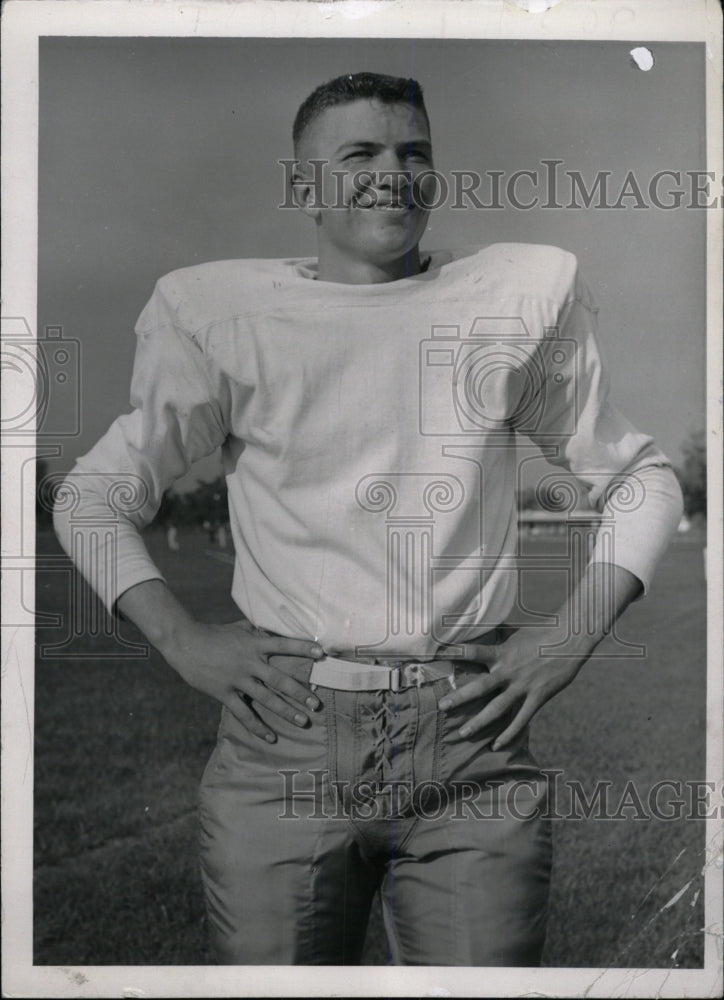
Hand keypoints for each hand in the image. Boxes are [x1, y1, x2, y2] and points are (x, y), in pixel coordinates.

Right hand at [162, 618, 323, 742]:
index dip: (301, 647)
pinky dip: (257, 727)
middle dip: (300, 692)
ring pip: (266, 698)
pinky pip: (243, 713)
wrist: (184, 643)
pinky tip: (271, 737)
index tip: (321, 652)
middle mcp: (249, 662)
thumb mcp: (239, 627)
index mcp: (254, 644)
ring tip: (303, 722)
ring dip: (286, 711)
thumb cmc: (214, 633)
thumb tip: (273, 630)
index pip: (283, 644)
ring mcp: (237, 679)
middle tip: (316, 704)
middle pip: (279, 679)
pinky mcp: (224, 693)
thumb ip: (257, 631)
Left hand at [436, 627, 593, 748]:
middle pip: (480, 687)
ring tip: (462, 733)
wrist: (570, 640)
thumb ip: (497, 634)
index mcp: (502, 652)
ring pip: (497, 708)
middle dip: (459, 697)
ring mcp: (523, 686)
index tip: (435, 655)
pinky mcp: (538, 697)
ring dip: (479, 722)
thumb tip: (480, 626)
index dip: (454, 652)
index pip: (473, 651)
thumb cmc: (541, 633)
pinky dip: (509, 734)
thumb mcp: (515, 632)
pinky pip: (521, 719)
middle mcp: (509, 671)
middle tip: (441, 706)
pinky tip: (496, 745)